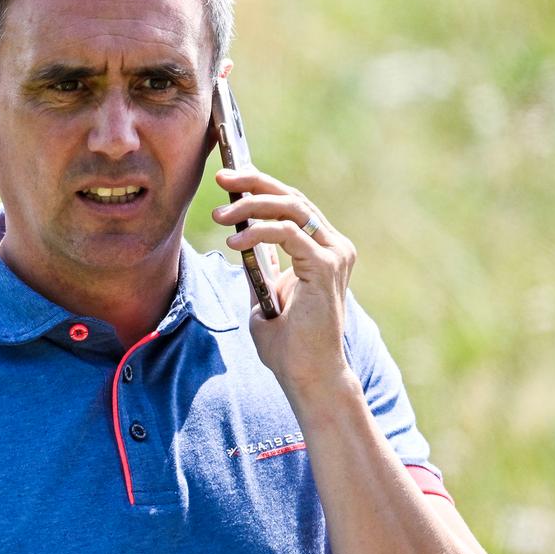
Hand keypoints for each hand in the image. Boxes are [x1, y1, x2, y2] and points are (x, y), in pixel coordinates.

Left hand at [211, 167, 355, 394]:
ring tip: (219, 216)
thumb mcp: (266, 296)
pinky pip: (288, 234)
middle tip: (222, 178)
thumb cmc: (288, 344)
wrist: (307, 375)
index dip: (262, 186)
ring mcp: (334, 255)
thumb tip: (242, 241)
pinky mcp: (326, 267)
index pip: (294, 204)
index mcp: (324, 250)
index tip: (229, 179)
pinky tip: (234, 244)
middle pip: (293, 198)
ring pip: (291, 209)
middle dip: (254, 183)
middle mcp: (335, 247)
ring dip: (250, 207)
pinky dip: (258, 232)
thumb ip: (261, 268)